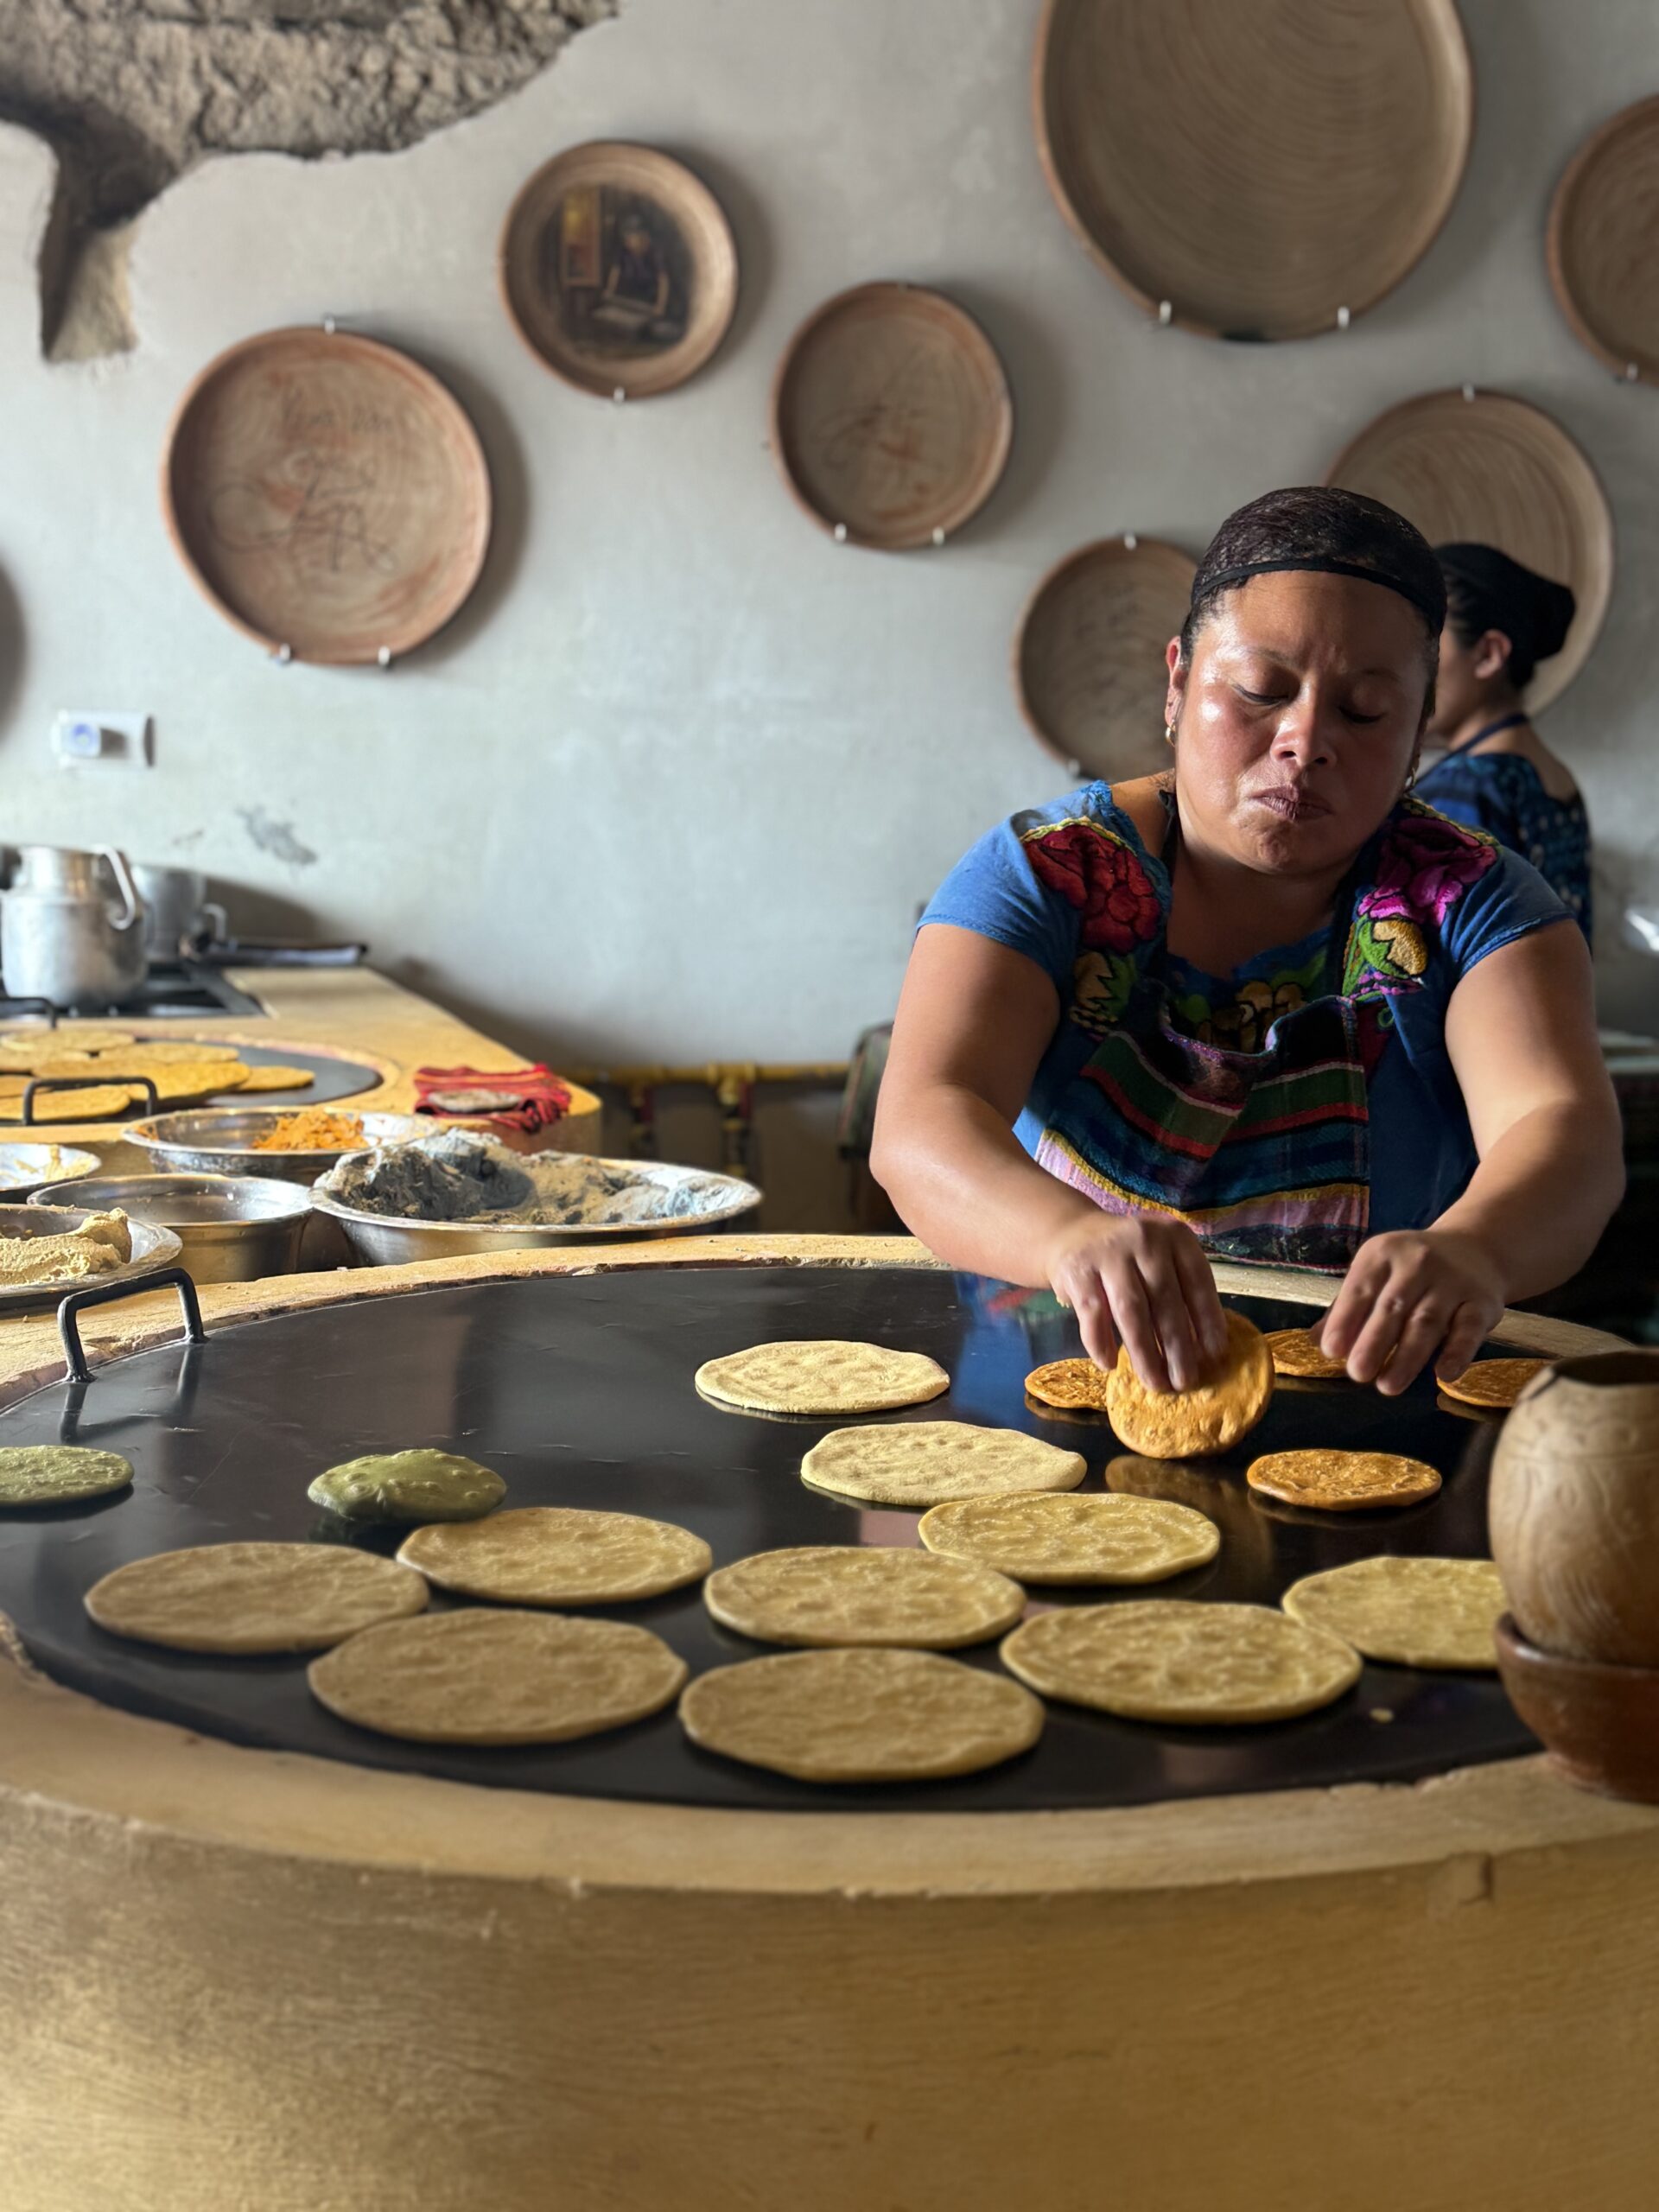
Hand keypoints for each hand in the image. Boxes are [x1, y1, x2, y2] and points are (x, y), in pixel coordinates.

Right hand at [1045, 1212, 1227, 1392]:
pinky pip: (1092, 1314)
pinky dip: (1100, 1342)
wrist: (1072, 1232)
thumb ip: (1180, 1290)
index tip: (1214, 1355)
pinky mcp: (1077, 1270)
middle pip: (1165, 1301)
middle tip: (1185, 1381)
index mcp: (1175, 1237)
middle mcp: (1144, 1240)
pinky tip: (1109, 1365)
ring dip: (1144, 1352)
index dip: (1208, 1321)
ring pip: (1131, 1311)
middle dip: (1177, 1347)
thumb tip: (1200, 1349)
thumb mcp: (1162, 1258)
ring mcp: (1108, 1253)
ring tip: (1155, 1383)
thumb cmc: (1130, 1256)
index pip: (1198, 1283)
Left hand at [1319, 1229, 1506, 1395]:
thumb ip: (1346, 1307)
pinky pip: (1469, 1329)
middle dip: (1373, 1342)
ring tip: (1388, 1386)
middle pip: (1393, 1306)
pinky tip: (1443, 1374)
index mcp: (1382, 1254)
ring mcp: (1452, 1281)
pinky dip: (1457, 1352)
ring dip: (1407, 1356)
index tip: (1331, 1351)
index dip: (1345, 1320)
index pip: (1360, 1289)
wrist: (1474, 1250)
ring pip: (1427, 1321)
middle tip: (1358, 1374)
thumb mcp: (1376, 1276)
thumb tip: (1314, 1341)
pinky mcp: (1482, 1301)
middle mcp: (1417, 1262)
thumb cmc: (1410, 1272)